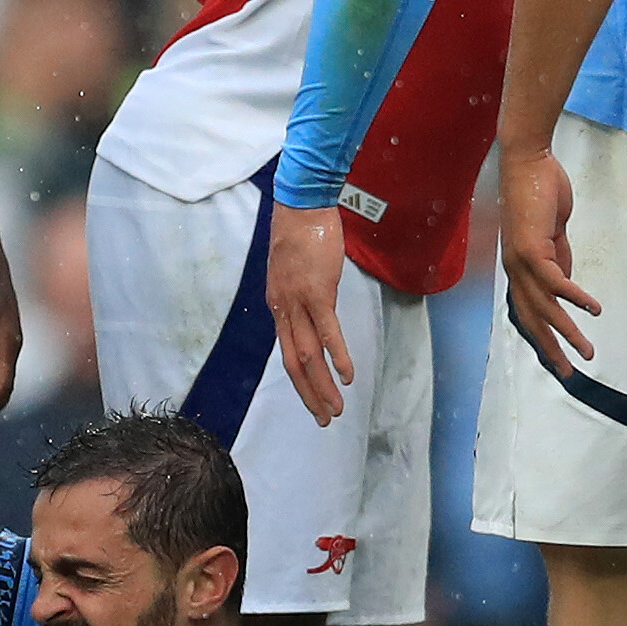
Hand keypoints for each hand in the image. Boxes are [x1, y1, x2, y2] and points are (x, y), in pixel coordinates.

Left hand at [266, 202, 354, 425]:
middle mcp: (283, 309)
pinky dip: (337, 357)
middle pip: (293, 363)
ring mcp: (299, 302)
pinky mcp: (318, 292)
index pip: (287, 353)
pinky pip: (327, 332)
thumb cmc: (300, 233)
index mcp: (278, 306)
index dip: (300, 381)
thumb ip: (304, 294)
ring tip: (336, 409)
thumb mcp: (296, 271)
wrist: (300, 205)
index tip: (313, 400)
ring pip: (308, 355)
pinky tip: (347, 377)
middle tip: (325, 419)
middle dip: (310, 395)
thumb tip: (319, 308)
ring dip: (323, 386)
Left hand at [499, 142, 597, 368]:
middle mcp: (515, 270)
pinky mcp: (532, 248)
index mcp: (520, 270)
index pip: (528, 313)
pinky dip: (575, 297)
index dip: (542, 338)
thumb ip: (558, 261)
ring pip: (544, 307)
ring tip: (587, 350)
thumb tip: (567, 286)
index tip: (557, 360)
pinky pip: (556, 281)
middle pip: (532, 320)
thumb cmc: (540, 194)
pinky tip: (593, 309)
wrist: (528, 163)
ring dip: (567, 331)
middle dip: (551, 349)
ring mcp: (521, 261)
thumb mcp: (552, 236)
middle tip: (568, 373)